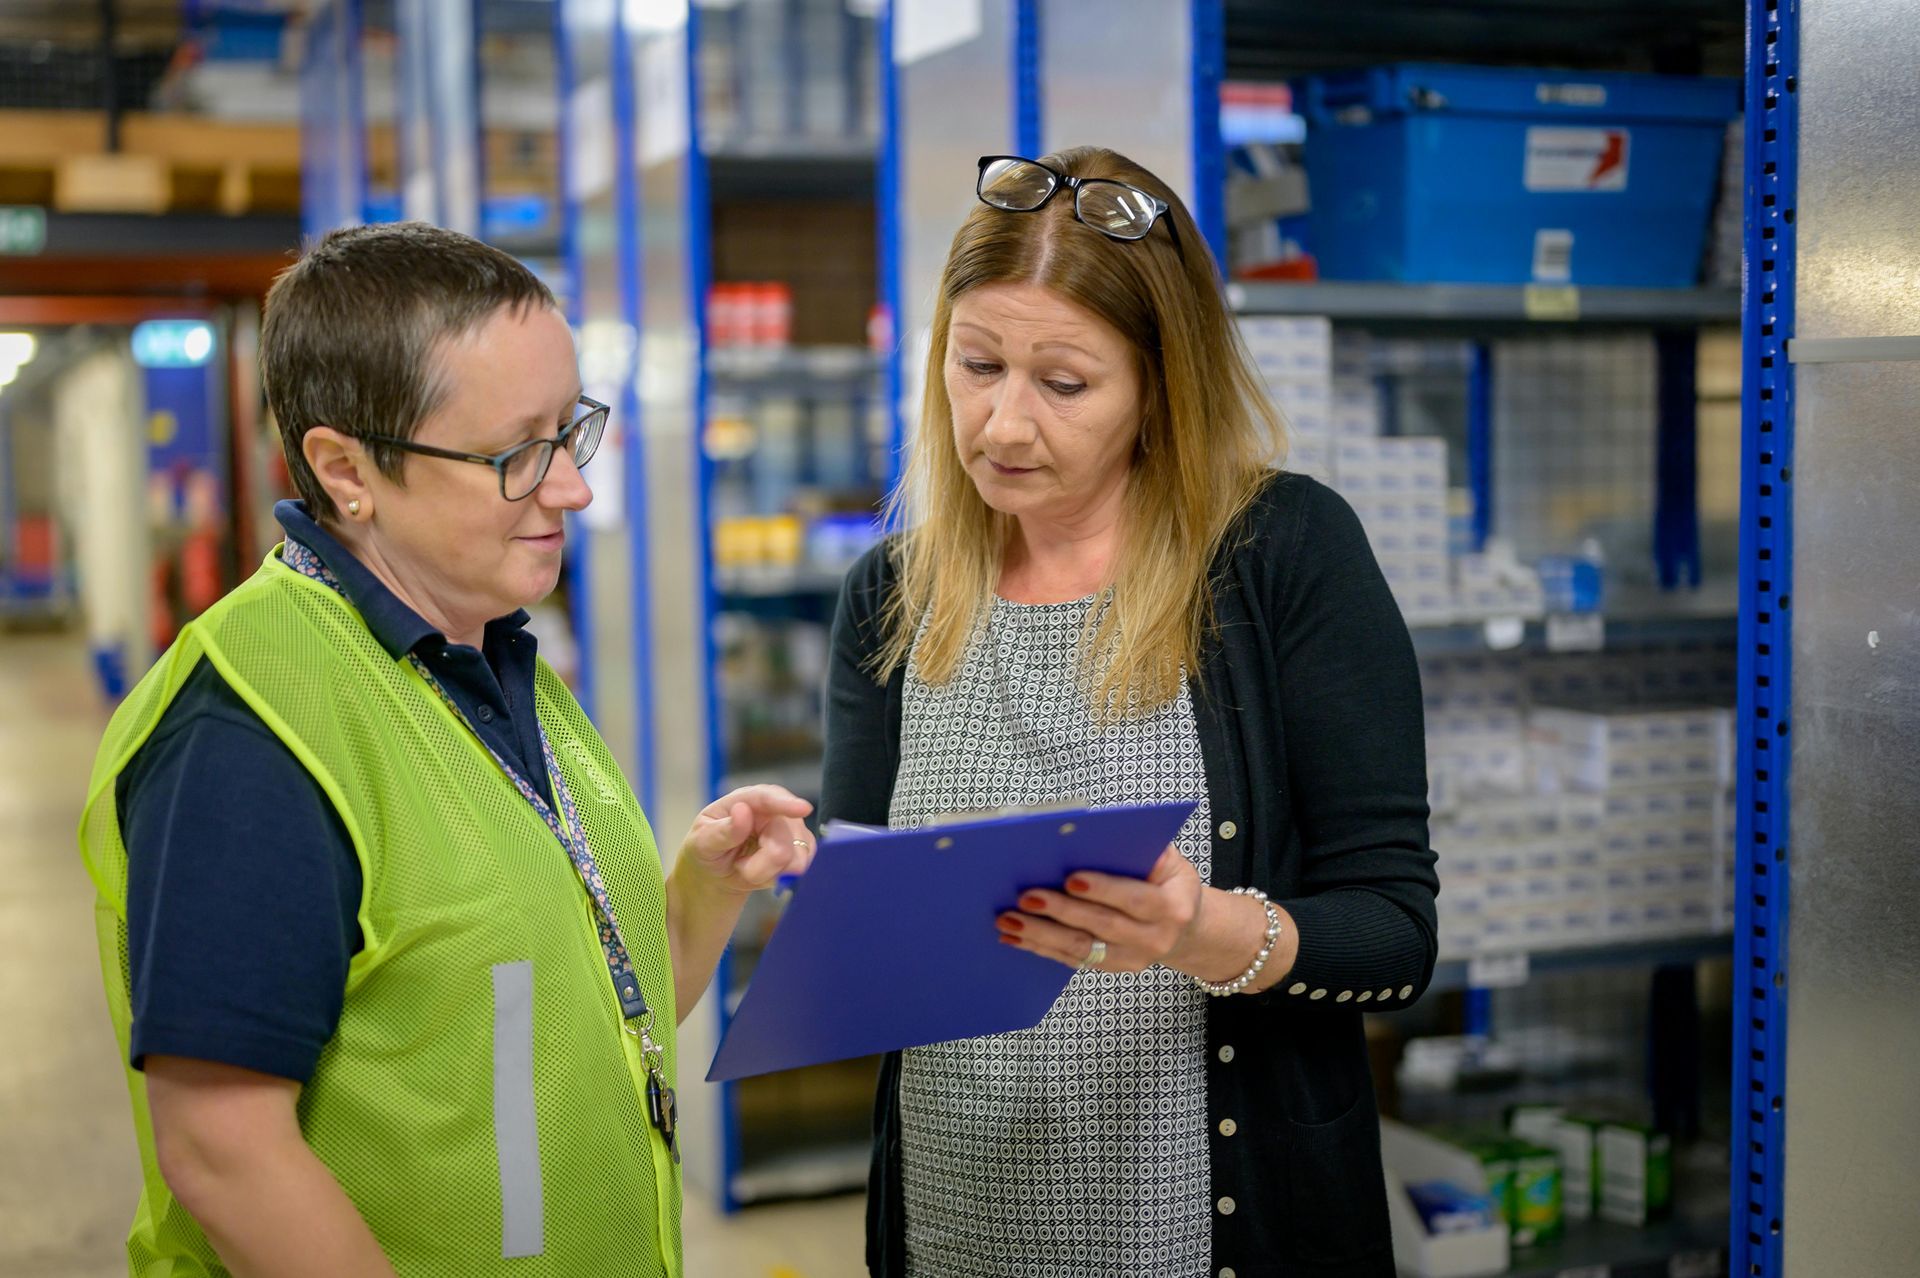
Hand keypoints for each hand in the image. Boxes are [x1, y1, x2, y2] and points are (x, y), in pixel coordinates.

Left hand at [679, 785, 815, 895]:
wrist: (718, 873)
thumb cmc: (708, 851)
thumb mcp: (702, 842)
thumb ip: (722, 831)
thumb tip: (742, 812)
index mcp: (747, 800)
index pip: (767, 798)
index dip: (785, 803)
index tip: (803, 809)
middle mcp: (774, 811)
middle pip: (783, 841)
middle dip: (759, 865)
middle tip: (739, 866)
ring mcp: (792, 830)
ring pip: (795, 860)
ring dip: (767, 873)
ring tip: (749, 867)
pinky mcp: (802, 849)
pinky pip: (800, 870)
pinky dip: (778, 878)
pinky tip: (764, 871)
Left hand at [995, 844, 1202, 972]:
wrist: (1187, 927)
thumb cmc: (1169, 883)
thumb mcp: (1171, 861)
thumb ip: (1145, 849)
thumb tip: (1102, 833)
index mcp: (1172, 907)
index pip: (1135, 900)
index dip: (1103, 890)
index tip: (1070, 879)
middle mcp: (1155, 939)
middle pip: (1102, 927)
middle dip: (1061, 912)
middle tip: (1026, 897)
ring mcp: (1133, 959)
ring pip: (1082, 949)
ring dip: (1041, 935)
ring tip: (1009, 920)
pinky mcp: (1113, 968)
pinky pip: (1074, 960)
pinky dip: (1042, 948)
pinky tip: (1016, 937)